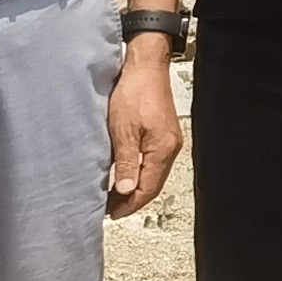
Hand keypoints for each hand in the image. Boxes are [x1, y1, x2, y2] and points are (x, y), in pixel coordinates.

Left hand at [109, 38, 185, 214]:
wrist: (145, 67)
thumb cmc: (134, 93)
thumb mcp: (123, 131)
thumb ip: (126, 163)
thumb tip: (127, 191)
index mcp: (163, 149)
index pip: (148, 189)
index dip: (130, 204)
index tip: (112, 213)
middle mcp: (171, 147)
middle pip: (154, 184)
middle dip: (133, 199)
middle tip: (111, 208)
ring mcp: (169, 140)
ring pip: (154, 174)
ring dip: (136, 186)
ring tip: (115, 194)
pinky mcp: (164, 133)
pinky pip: (154, 162)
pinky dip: (140, 172)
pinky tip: (127, 173)